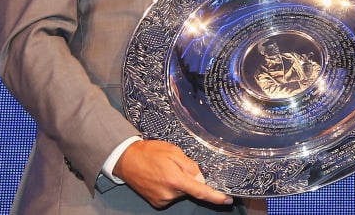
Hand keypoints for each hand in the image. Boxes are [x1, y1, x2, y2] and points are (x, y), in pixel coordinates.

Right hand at [112, 139, 232, 208]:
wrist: (126, 160)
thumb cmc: (150, 152)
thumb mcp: (173, 152)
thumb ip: (190, 166)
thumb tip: (201, 179)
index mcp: (175, 180)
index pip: (201, 191)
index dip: (216, 197)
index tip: (228, 199)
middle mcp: (169, 193)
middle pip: (190, 189)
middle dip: (189, 179)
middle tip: (176, 165)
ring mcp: (162, 200)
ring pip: (181, 192)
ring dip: (178, 182)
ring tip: (165, 169)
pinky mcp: (157, 202)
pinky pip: (171, 195)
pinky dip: (171, 187)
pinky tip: (161, 176)